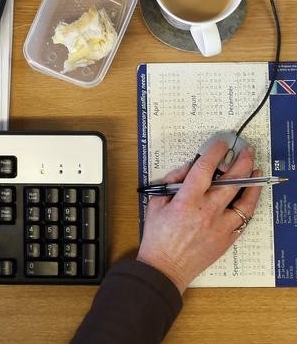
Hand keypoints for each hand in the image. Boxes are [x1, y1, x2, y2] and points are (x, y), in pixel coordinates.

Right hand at [136, 140, 262, 292]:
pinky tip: (250, 194)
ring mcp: (220, 226)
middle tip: (246, 151)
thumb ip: (172, 184)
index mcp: (186, 202)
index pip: (204, 169)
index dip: (215, 153)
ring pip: (244, 200)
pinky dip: (249, 203)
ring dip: (252, 182)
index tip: (221, 145)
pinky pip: (244, 218)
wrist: (165, 267)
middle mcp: (206, 212)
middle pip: (231, 181)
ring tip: (256, 169)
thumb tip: (188, 170)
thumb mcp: (156, 204)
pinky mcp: (227, 238)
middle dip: (241, 162)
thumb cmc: (158, 237)